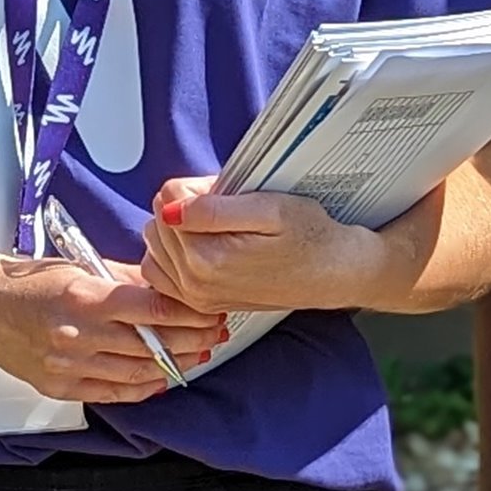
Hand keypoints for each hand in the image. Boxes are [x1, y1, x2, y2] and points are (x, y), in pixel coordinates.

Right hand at [0, 254, 229, 403]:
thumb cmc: (29, 283)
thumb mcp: (80, 267)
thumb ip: (126, 279)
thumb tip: (167, 286)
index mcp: (85, 297)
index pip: (153, 309)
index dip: (189, 315)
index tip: (210, 313)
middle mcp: (78, 335)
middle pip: (152, 344)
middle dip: (192, 340)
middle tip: (214, 335)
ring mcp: (69, 365)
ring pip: (139, 373)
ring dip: (175, 366)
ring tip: (196, 355)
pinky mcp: (61, 387)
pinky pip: (115, 392)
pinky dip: (143, 387)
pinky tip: (161, 378)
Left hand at [137, 177, 396, 316]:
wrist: (334, 274)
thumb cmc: (310, 237)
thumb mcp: (269, 209)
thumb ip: (214, 209)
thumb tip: (170, 208)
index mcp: (207, 259)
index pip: (167, 200)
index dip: (196, 187)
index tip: (226, 194)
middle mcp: (194, 284)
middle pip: (158, 222)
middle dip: (186, 208)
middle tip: (229, 210)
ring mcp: (195, 298)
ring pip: (156, 245)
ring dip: (179, 230)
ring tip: (219, 229)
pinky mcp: (200, 303)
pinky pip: (162, 271)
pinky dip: (174, 254)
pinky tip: (204, 247)